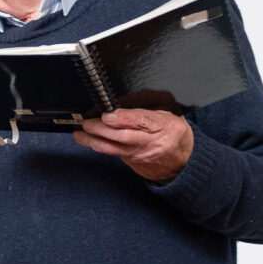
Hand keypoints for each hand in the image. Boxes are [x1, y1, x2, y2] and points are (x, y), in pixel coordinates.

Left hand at [74, 108, 193, 181]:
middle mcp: (151, 142)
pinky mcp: (132, 162)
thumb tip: (120, 100)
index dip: (123, 118)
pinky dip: (99, 145)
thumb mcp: (168, 113)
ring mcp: (140, 155)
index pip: (143, 121)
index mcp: (164, 125)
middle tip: (87, 123)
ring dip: (94, 141)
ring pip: (114, 149)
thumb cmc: (173, 132)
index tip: (107, 115)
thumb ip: (146, 106)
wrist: (183, 162)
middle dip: (102, 130)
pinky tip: (87, 139)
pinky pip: (113, 153)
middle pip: (124, 137)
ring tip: (80, 134)